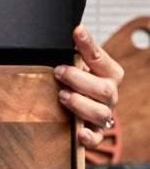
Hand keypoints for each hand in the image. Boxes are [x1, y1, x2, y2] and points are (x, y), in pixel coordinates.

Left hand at [53, 23, 124, 149]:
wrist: (78, 107)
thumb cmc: (77, 80)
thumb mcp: (76, 64)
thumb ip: (75, 52)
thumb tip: (70, 30)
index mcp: (108, 73)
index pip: (100, 57)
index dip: (88, 44)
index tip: (77, 31)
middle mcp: (110, 94)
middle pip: (104, 89)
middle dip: (80, 79)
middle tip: (59, 72)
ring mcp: (104, 113)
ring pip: (101, 113)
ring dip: (81, 104)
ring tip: (63, 96)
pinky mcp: (95, 132)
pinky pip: (97, 138)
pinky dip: (89, 137)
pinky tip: (79, 132)